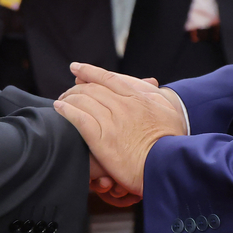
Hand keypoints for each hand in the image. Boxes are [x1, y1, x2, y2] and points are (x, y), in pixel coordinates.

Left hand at [55, 63, 184, 195]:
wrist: (168, 165)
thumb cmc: (172, 141)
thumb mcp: (170, 111)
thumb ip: (156, 96)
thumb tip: (151, 83)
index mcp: (138, 98)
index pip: (109, 79)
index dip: (90, 71)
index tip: (76, 68)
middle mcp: (123, 106)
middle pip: (92, 89)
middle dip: (76, 87)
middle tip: (67, 91)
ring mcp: (112, 122)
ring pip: (83, 101)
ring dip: (68, 98)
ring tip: (61, 101)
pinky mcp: (102, 139)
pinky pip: (79, 119)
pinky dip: (67, 111)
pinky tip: (59, 109)